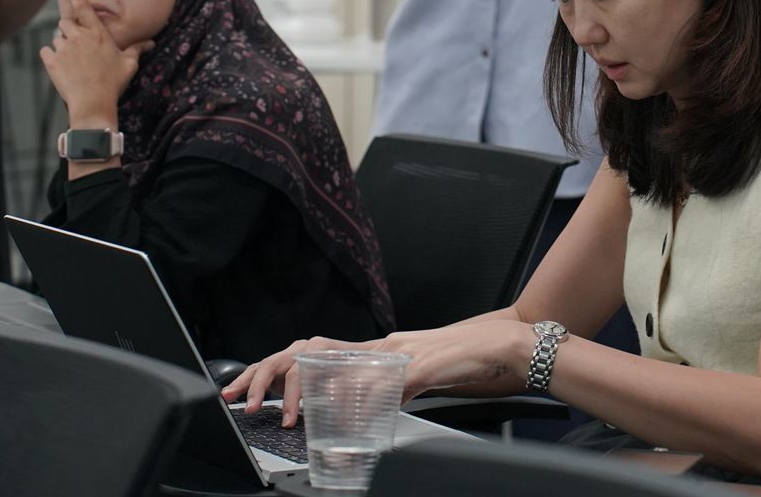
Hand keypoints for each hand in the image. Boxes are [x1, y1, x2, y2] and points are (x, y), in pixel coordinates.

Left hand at [37, 0, 151, 120]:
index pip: (84, 10)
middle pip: (65, 22)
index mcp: (97, 34)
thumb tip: (151, 42)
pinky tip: (57, 63)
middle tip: (75, 41)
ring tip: (69, 57)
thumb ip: (137, 49)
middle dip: (68, 28)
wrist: (93, 102)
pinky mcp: (52, 62)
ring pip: (56, 38)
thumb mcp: (129, 64)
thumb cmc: (113, 82)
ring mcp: (63, 49)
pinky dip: (49, 56)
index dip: (77, 1)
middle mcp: (79, 37)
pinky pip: (45, 51)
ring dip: (61, 44)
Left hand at [221, 321, 530, 425]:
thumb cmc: (468, 360)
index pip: (320, 351)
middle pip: (318, 352)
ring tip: (291, 412)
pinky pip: (387, 384)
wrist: (509, 346)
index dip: (281, 365)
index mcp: (381, 348)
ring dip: (314, 391)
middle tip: (250, 397)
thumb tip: (369, 405)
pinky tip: (349, 414)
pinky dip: (366, 400)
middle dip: (277, 373)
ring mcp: (403, 354)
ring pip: (346, 367)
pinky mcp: (424, 367)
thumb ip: (391, 385)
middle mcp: (385, 346)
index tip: (252, 384)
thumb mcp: (418, 377)